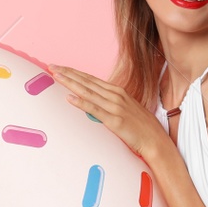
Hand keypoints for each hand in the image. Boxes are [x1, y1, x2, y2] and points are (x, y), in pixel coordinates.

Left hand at [51, 64, 167, 159]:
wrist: (155, 140)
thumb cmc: (140, 126)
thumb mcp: (125, 108)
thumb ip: (110, 102)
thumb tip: (95, 100)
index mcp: (117, 91)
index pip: (91, 79)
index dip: (74, 72)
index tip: (60, 67)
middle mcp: (115, 95)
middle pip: (87, 81)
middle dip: (68, 73)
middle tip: (52, 66)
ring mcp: (115, 107)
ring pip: (88, 92)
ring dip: (71, 83)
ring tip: (56, 76)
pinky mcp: (115, 120)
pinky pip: (95, 110)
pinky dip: (82, 103)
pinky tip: (69, 98)